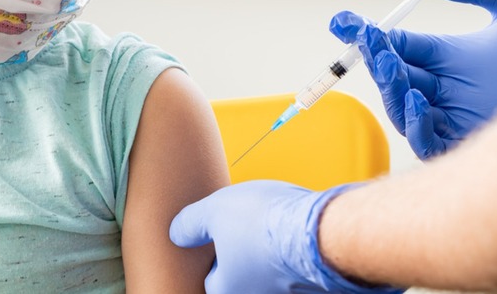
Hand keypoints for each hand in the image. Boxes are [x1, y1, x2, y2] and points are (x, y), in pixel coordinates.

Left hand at [169, 180, 403, 293]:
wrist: (320, 230)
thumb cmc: (263, 221)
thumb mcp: (213, 211)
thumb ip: (190, 224)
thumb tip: (175, 234)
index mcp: (229, 287)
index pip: (212, 282)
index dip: (214, 259)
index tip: (220, 240)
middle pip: (245, 281)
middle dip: (245, 261)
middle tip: (248, 235)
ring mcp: (292, 293)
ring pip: (275, 276)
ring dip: (273, 258)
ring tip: (275, 230)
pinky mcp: (318, 286)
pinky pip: (302, 273)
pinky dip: (299, 258)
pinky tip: (301, 235)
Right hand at [330, 0, 496, 159]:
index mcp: (448, 58)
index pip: (395, 47)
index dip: (365, 35)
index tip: (343, 22)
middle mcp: (445, 89)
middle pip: (393, 78)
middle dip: (376, 60)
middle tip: (373, 43)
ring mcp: (453, 118)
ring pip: (402, 110)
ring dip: (390, 89)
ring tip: (391, 66)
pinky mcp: (463, 144)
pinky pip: (427, 143)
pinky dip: (415, 124)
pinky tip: (414, 99)